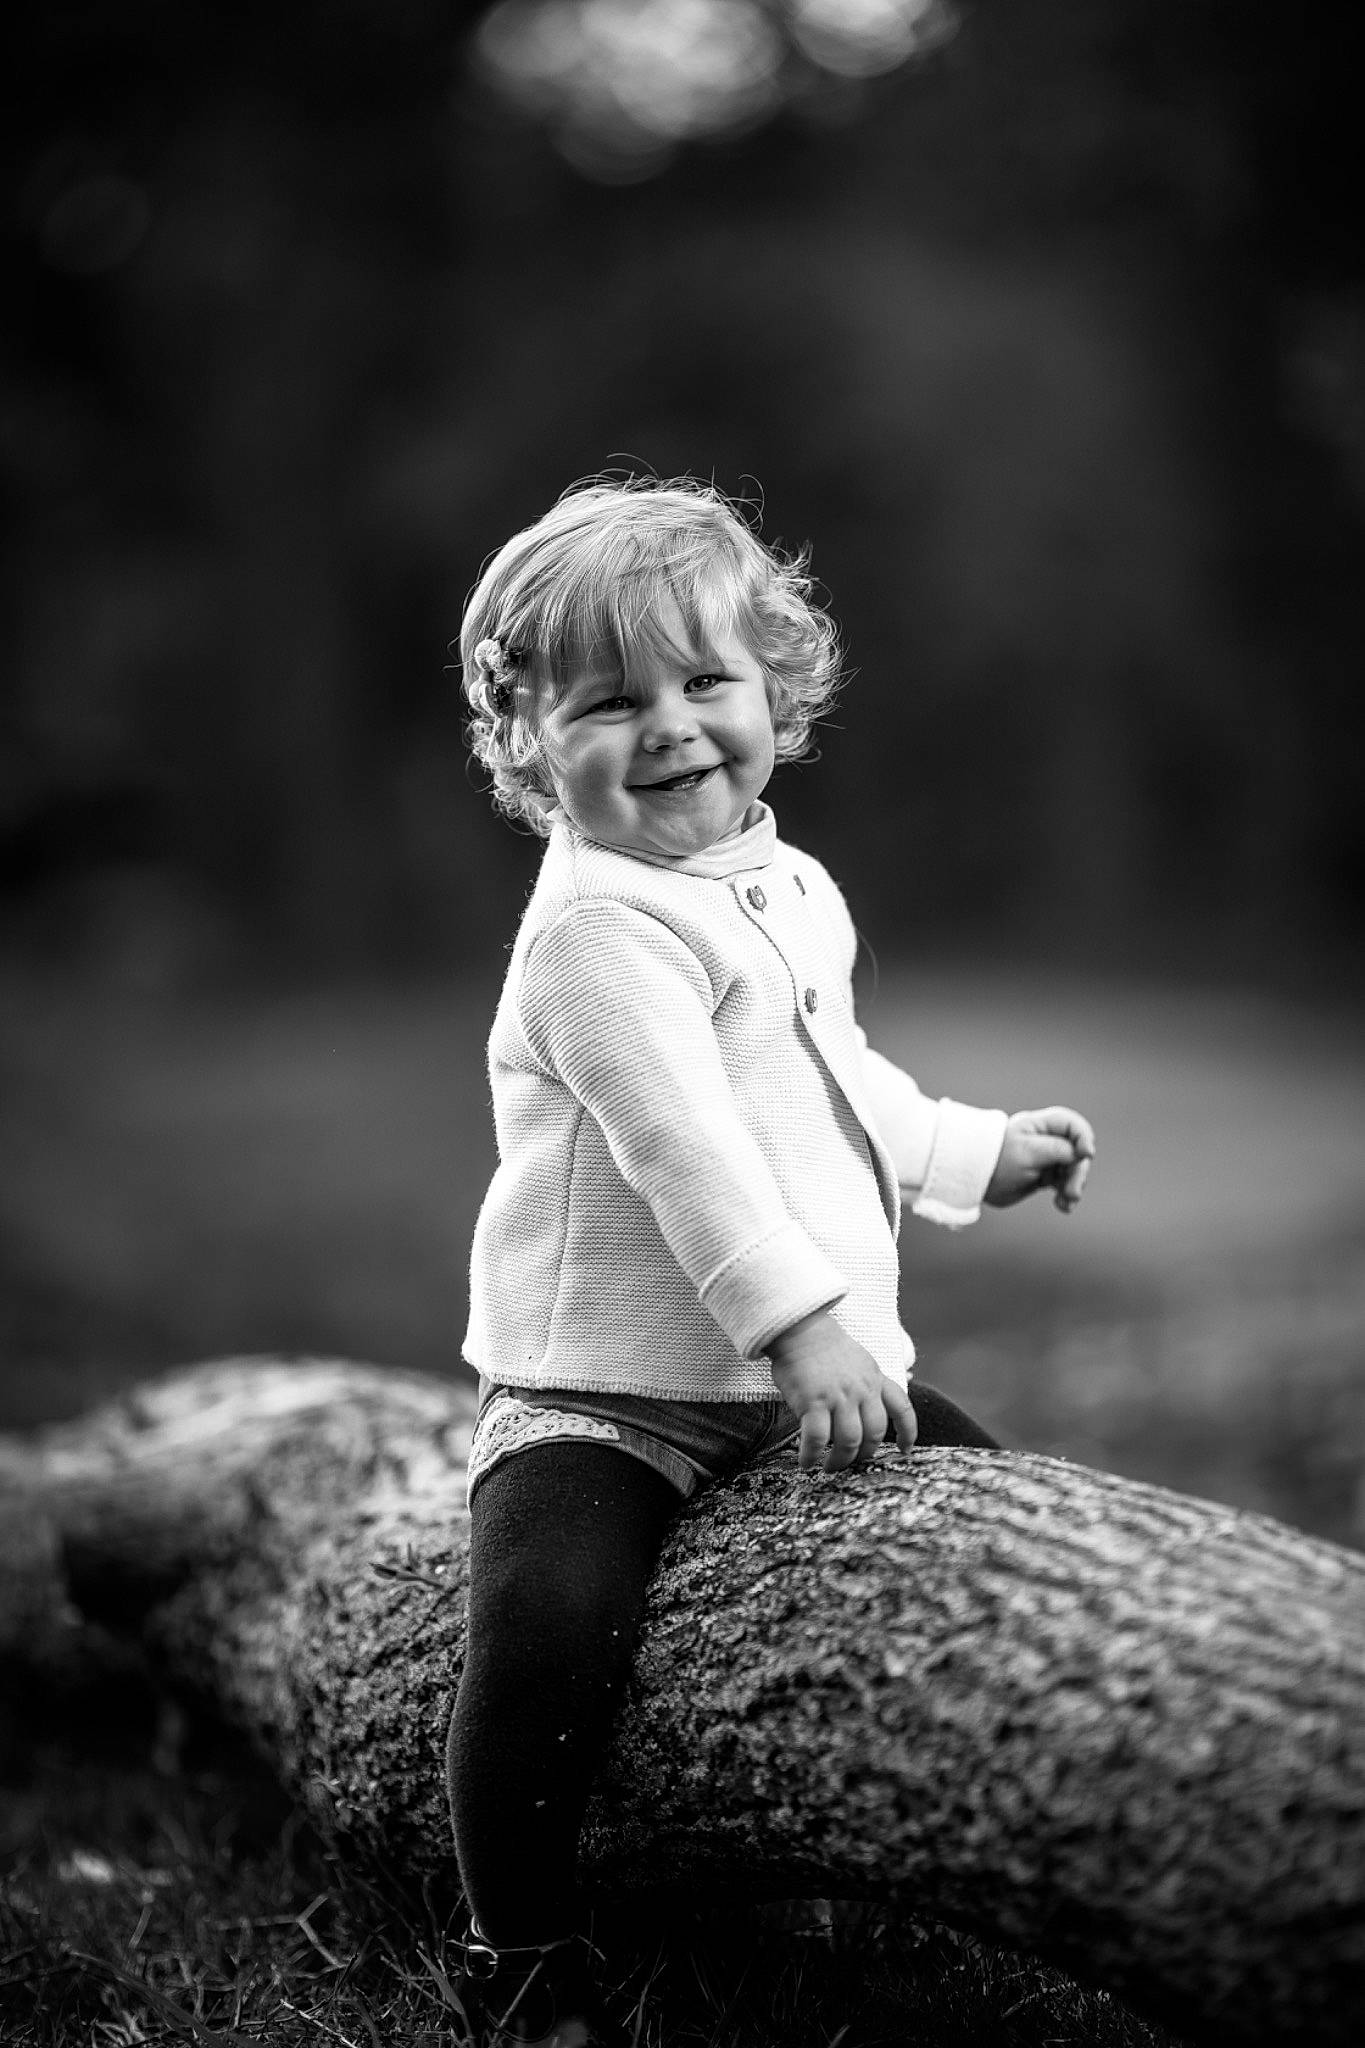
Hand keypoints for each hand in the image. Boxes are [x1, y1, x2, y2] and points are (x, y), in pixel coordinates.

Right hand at [768, 1309, 917, 1471]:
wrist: (800, 1329)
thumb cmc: (825, 1347)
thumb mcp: (860, 1360)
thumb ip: (869, 1383)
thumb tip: (872, 1407)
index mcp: (875, 1379)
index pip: (902, 1408)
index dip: (908, 1432)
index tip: (906, 1450)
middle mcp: (862, 1390)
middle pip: (874, 1433)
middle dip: (865, 1454)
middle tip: (852, 1462)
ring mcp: (838, 1397)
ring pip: (848, 1442)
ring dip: (840, 1461)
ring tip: (829, 1467)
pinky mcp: (813, 1402)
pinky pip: (817, 1439)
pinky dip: (811, 1455)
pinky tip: (806, 1462)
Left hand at [985, 1106, 1095, 1212]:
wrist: (975, 1181)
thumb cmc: (998, 1161)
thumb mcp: (1028, 1152)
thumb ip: (1057, 1149)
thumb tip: (1080, 1153)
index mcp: (1040, 1126)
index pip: (1072, 1125)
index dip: (1084, 1137)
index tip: (1086, 1154)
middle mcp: (1046, 1141)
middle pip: (1076, 1152)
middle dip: (1078, 1172)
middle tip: (1072, 1193)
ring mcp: (1046, 1159)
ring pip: (1073, 1170)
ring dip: (1074, 1186)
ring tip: (1067, 1202)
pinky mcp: (1044, 1176)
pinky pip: (1064, 1184)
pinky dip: (1066, 1195)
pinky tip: (1063, 1206)